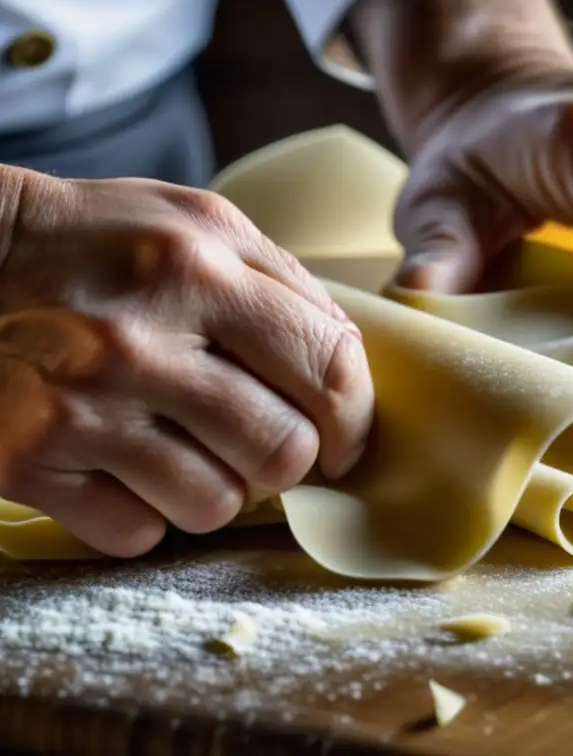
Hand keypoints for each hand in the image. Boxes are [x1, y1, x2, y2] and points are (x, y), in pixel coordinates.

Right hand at [0, 167, 373, 556]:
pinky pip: (138, 532)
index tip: (347, 437)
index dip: (356, 418)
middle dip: (286, 458)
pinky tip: (120, 463)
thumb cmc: (100, 245)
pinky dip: (141, 511)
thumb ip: (284, 285)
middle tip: (260, 440)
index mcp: (201, 268)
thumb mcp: (198, 225)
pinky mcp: (29, 461)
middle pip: (283, 452)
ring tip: (179, 442)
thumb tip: (350, 366)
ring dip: (214, 487)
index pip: (328, 367)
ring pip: (216, 506)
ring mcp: (82, 406)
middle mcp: (141, 340)